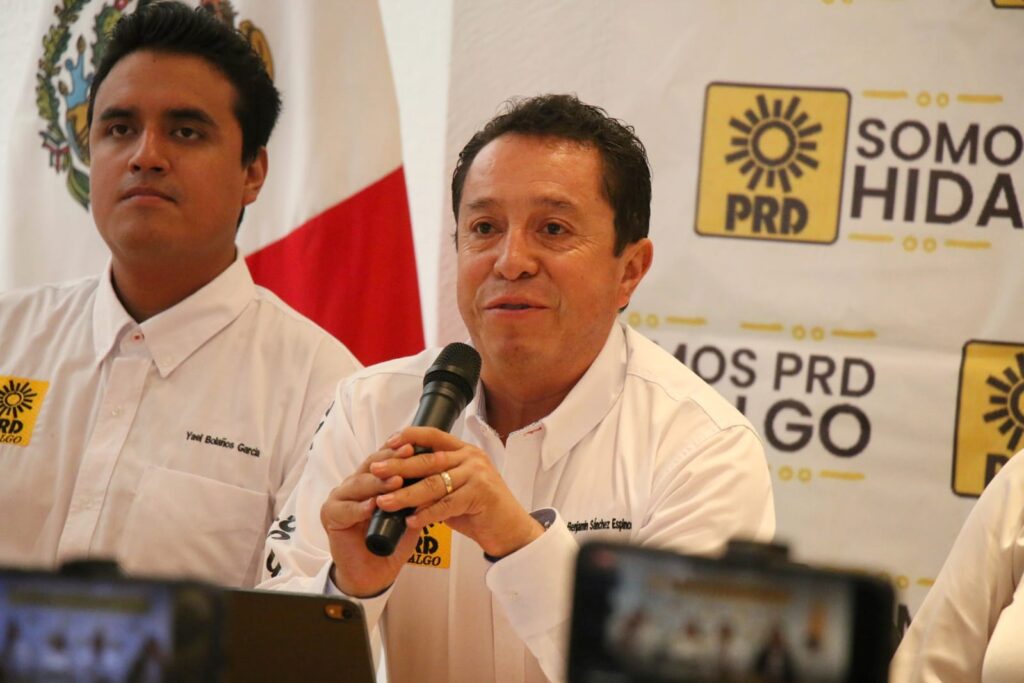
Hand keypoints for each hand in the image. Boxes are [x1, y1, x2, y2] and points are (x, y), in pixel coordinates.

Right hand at [319, 441, 420, 596]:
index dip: (397, 452)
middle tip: (408, 455)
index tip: (416, 445)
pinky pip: (345, 510)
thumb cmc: (392, 542)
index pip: (383, 460)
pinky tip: (373, 506)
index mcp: (370, 480)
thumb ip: (415, 496)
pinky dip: (359, 508)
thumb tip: (435, 474)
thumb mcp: (409, 515)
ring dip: (377, 483)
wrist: (374, 573)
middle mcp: (353, 485)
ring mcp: (339, 499)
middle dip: (390, 461)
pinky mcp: (330, 516)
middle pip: (370, 467)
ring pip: (358, 485)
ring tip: (396, 481)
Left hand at [369, 427, 543, 558]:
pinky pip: (447, 505)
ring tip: (384, 501)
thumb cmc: (478, 508)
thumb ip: (434, 480)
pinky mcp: (481, 495)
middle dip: (398, 466)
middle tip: (375, 470)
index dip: (410, 436)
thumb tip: (397, 480)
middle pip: (428, 460)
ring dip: (405, 494)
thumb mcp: (455, 487)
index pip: (434, 435)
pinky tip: (410, 521)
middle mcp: (471, 458)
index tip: (387, 443)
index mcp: (463, 451)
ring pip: (434, 484)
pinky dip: (426, 514)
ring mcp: (477, 475)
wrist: (509, 529)